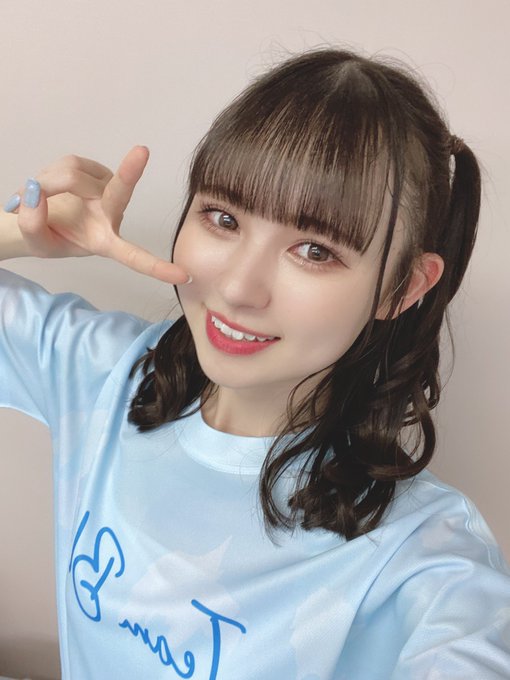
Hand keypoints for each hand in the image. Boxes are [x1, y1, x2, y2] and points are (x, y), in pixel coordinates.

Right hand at [5, 146, 189, 283]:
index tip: (183, 276)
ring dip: (50, 181)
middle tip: (142, 151)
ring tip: (39, 195)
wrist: (33, 216)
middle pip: (118, 193)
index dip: (157, 268)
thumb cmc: (43, 236)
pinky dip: (53, 172)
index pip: (134, 256)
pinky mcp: (95, 172)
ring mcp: (104, 190)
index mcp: (104, 242)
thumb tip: (35, 192)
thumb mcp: (32, 241)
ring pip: (75, 174)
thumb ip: (31, 222)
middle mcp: (110, 215)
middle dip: (129, 173)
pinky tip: (51, 184)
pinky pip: (72, 164)